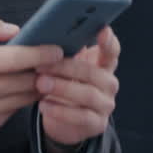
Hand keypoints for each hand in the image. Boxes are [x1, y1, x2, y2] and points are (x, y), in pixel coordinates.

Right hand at [0, 15, 62, 146]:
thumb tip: (14, 29)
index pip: (13, 59)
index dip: (40, 54)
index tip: (57, 50)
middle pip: (25, 80)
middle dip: (45, 70)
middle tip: (57, 61)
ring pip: (24, 97)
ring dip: (37, 85)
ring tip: (42, 73)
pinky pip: (15, 111)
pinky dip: (22, 99)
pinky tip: (21, 89)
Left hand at [36, 25, 119, 146]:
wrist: (64, 122)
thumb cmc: (65, 86)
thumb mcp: (66, 69)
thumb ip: (65, 54)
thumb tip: (48, 36)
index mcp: (104, 65)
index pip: (111, 51)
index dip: (109, 41)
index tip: (102, 29)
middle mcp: (109, 84)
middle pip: (93, 73)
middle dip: (67, 68)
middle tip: (42, 66)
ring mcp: (106, 104)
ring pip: (88, 95)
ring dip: (62, 88)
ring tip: (40, 84)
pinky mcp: (98, 124)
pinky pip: (81, 117)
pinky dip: (60, 111)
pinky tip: (44, 105)